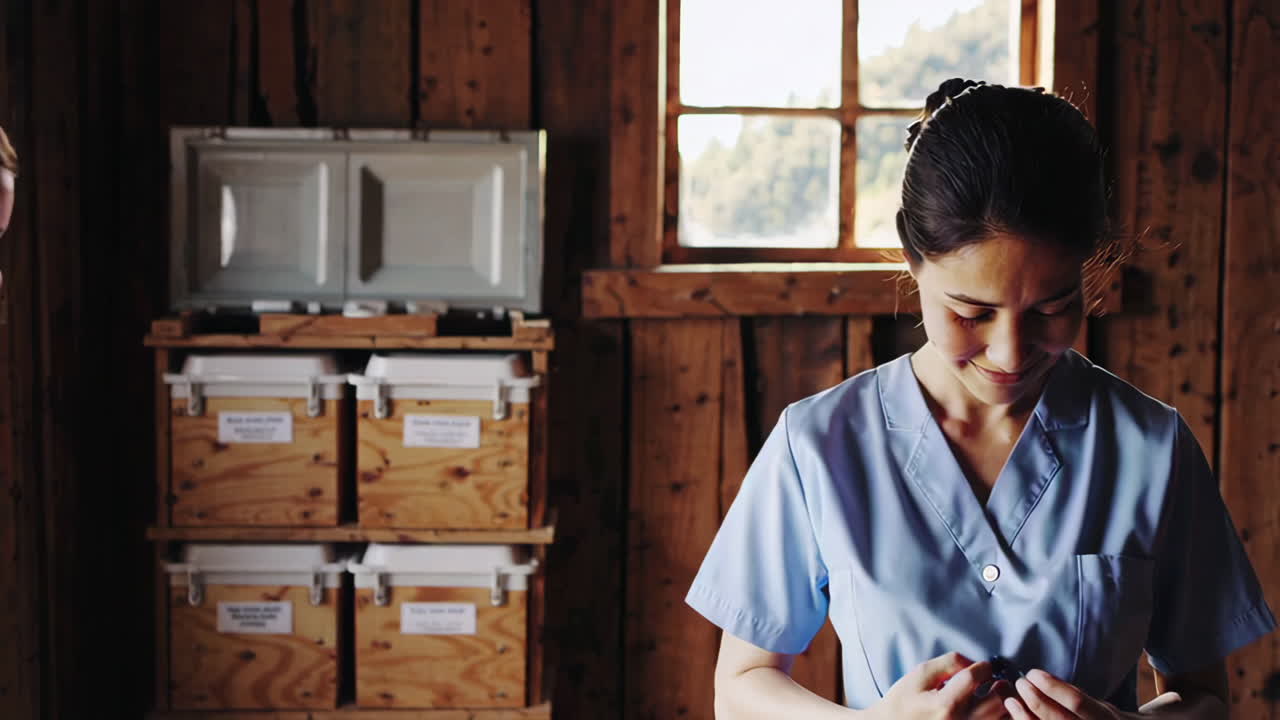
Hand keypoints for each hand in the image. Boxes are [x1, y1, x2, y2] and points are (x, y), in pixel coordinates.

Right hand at [872, 651, 1011, 719]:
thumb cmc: (903, 701)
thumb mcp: (919, 674)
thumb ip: (948, 663)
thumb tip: (972, 663)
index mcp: (945, 705)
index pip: (975, 679)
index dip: (983, 667)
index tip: (984, 665)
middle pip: (996, 702)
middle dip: (999, 685)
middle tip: (995, 680)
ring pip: (999, 717)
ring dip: (1002, 702)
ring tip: (996, 693)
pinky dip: (996, 716)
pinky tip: (989, 708)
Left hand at [1003, 669, 1126, 719]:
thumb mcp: (1098, 705)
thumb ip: (1074, 695)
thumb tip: (1041, 679)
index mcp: (1104, 718)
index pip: (1076, 702)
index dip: (1052, 687)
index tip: (1033, 674)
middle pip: (1057, 719)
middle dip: (1034, 700)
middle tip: (1020, 684)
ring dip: (1024, 716)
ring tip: (1011, 701)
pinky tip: (1017, 717)